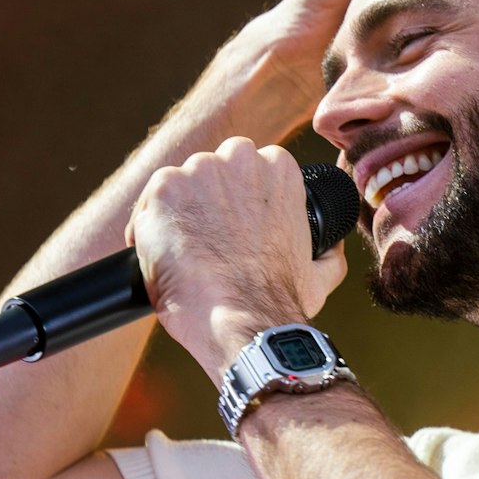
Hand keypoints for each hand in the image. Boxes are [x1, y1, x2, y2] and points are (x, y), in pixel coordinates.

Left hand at [124, 137, 349, 377]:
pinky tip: (161, 260)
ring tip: (184, 257)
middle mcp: (240, 158)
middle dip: (205, 201)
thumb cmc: (279, 302)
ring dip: (176, 216)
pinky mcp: (165, 189)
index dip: (234, 201)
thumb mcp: (320, 273)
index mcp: (280, 168)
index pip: (246, 169)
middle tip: (206, 243)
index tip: (230, 230)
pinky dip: (147, 230)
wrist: (242, 321)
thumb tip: (331, 247)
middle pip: (210, 170)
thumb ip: (328, 251)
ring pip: (178, 186)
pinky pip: (147, 204)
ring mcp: (200, 171)